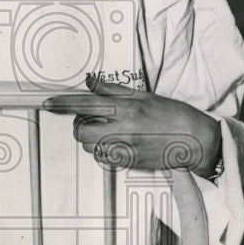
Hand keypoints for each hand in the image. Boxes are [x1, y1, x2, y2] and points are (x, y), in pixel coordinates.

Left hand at [43, 76, 220, 174]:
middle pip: (81, 130)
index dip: (63, 104)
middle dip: (80, 125)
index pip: (86, 104)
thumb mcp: (143, 96)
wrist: (194, 140)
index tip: (48, 104)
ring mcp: (125, 148)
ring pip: (90, 146)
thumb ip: (113, 90)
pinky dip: (104, 151)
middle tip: (90, 120)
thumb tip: (90, 81)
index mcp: (126, 108)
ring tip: (109, 132)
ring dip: (93, 139)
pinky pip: (103, 158)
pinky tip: (118, 143)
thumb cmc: (173, 115)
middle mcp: (123, 128)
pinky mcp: (128, 163)